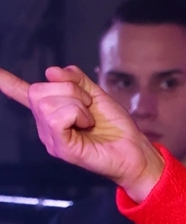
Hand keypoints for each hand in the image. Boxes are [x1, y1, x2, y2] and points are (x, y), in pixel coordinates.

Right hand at [0, 64, 164, 198]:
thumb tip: (50, 71)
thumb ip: (75, 80)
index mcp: (52, 113)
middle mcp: (46, 127)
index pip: (24, 95)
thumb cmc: (117, 128)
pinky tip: (86, 125)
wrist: (135, 152)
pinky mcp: (61, 148)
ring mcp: (51, 138)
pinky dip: (76, 113)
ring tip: (88, 118)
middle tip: (87, 106)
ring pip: (46, 101)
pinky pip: (57, 117)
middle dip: (68, 89)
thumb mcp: (96, 95)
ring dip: (75, 103)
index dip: (8, 83)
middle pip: (38, 90)